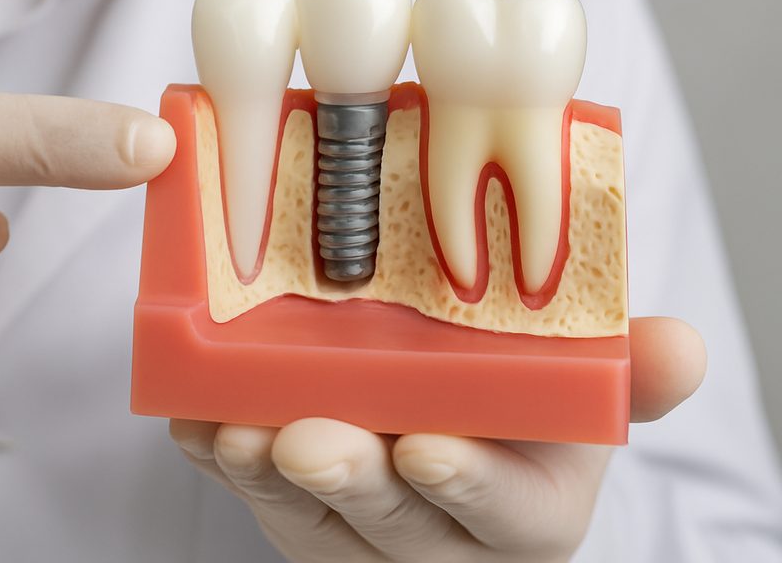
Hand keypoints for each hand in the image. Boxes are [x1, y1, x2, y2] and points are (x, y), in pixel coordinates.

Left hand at [170, 317, 704, 562]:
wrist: (448, 427)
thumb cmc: (515, 414)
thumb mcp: (577, 394)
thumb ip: (625, 373)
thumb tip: (683, 345)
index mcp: (524, 505)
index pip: (506, 515)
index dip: (470, 487)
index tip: (430, 448)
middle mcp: (436, 529)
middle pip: (390, 521)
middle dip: (350, 481)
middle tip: (309, 439)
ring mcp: (354, 524)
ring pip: (306, 514)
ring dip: (263, 474)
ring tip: (231, 429)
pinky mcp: (290, 505)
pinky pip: (245, 492)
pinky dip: (214, 457)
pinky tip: (190, 420)